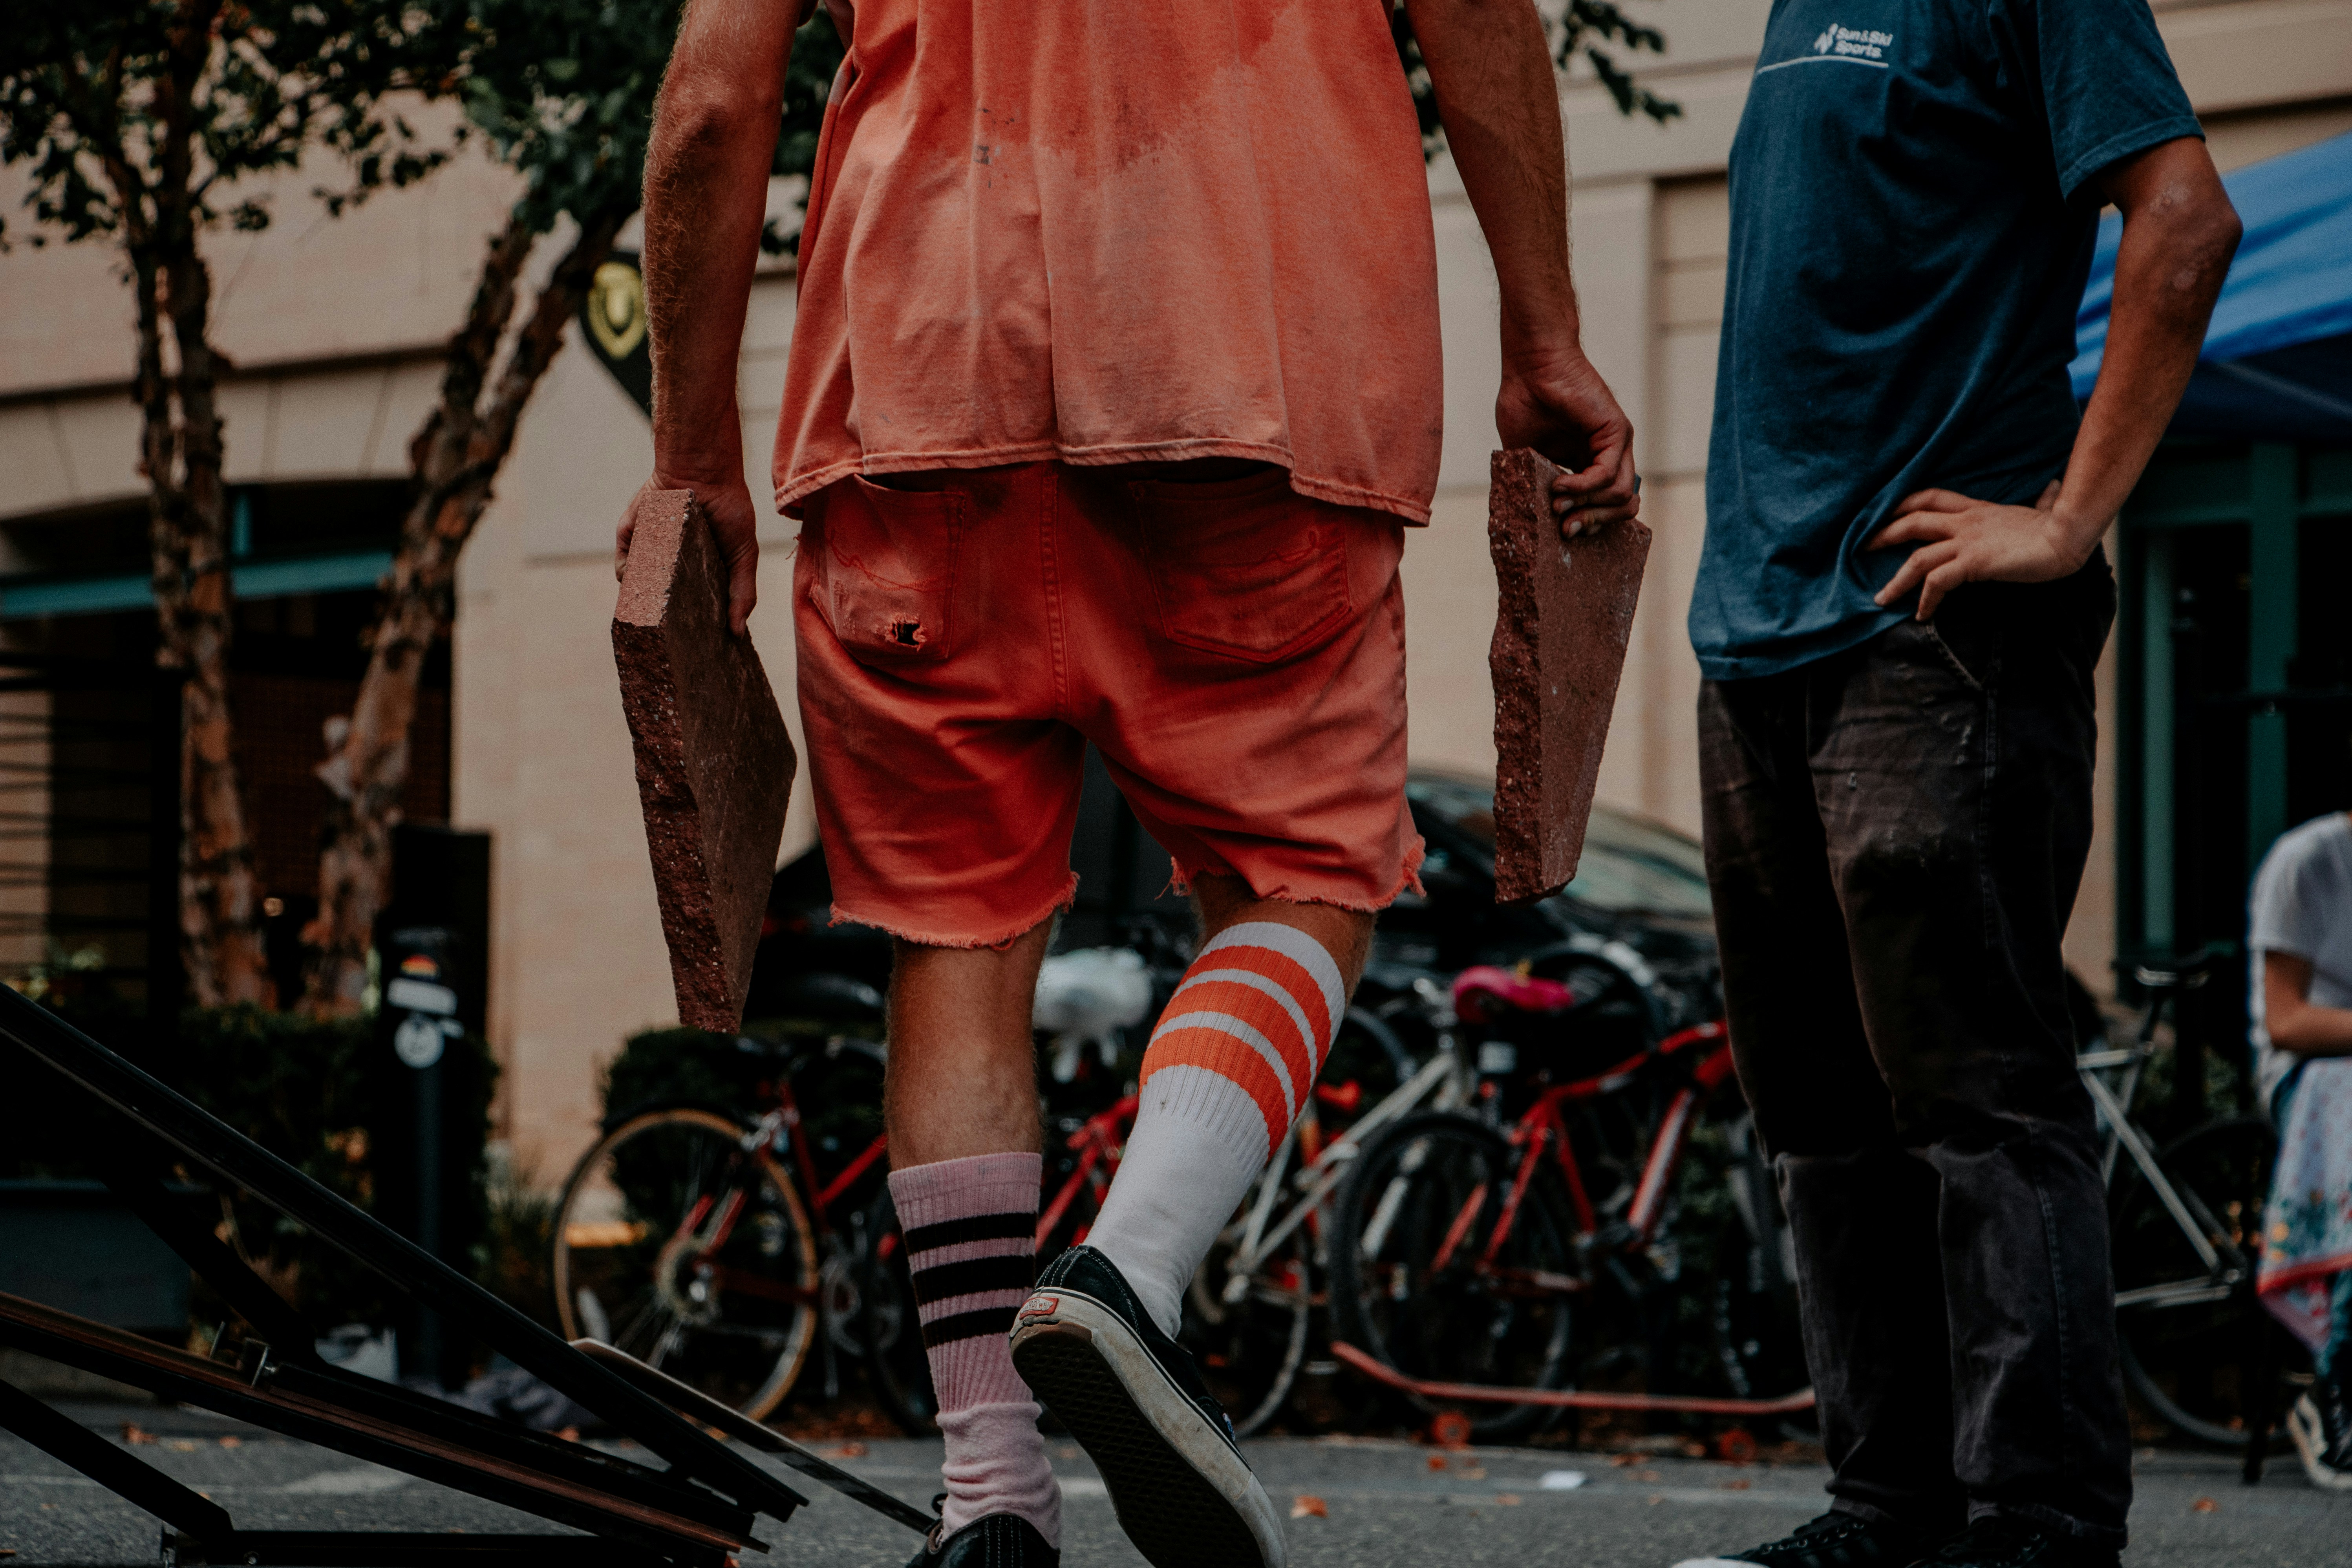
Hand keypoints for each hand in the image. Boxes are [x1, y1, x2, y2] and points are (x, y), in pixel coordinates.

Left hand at [616, 472, 764, 634]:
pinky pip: (626, 572)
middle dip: (669, 627)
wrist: (701, 472)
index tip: (702, 654)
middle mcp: (673, 569)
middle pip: (665, 608)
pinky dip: (632, 583)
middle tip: (678, 647)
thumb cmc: (729, 510)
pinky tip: (645, 591)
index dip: (697, 631)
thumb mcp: (744, 555)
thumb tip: (737, 633)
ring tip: (662, 622)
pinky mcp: (631, 542)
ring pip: (643, 595)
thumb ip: (743, 593)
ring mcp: (650, 557)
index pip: (695, 611)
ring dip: (648, 610)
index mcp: (699, 574)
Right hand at [1495, 348, 1638, 539]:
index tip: (1564, 532)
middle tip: (1567, 530)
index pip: (1606, 504)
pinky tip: (1560, 485)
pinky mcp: (1617, 432)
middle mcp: (1607, 454)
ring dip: (1587, 508)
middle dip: (1594, 524)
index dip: (1590, 523)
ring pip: (1622, 496)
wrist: (1530, 366)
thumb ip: (1536, 483)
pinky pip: (1608, 475)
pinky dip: (1583, 487)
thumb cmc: (1523, 401)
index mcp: (1587, 462)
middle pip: (1622, 506)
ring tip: (1558, 504)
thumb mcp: (1526, 456)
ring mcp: (1616, 443)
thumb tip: (1533, 518)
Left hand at [1869, 481, 2088, 619]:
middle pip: (1912, 520)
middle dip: (1884, 533)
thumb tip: (2054, 488)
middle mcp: (1967, 522)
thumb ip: (2043, 501)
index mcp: (1977, 508)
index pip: (1931, 497)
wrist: (2069, 536)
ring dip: (1895, 580)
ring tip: (1880, 598)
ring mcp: (1968, 541)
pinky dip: (1925, 599)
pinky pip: (1937, 581)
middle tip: (1863, 547)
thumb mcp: (2042, 511)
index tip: (1886, 514)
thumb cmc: (2059, 527)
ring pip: (1917, 557)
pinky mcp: (1974, 563)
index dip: (1904, 503)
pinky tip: (1922, 615)